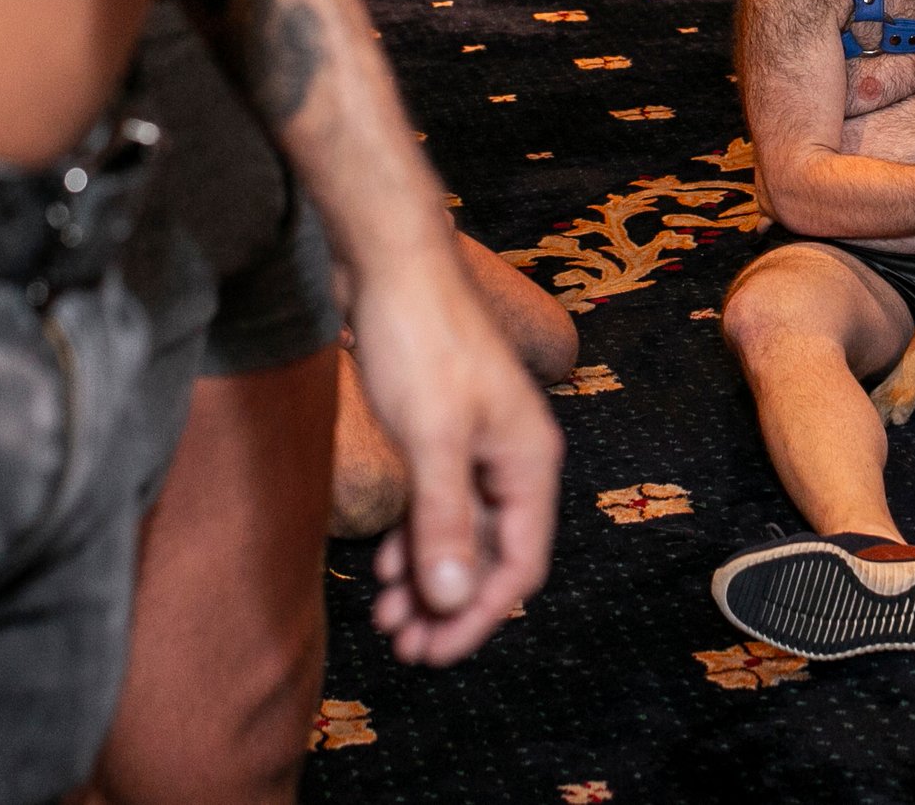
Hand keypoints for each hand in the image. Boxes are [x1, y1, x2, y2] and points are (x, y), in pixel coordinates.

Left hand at [353, 262, 561, 665]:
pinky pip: (439, 505)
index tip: (435, 652)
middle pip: (490, 556)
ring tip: (386, 618)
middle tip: (403, 647)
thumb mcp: (431, 439)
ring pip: (460, 534)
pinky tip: (385, 568)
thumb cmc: (421, 339)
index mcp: (529, 461)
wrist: (391, 262)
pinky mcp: (443, 433)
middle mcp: (512, 459)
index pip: (519, 564)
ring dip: (427, 579)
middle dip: (448, 605)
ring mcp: (477, 446)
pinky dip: (415, 540)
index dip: (479, 615)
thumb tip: (452, 599)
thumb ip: (443, 521)